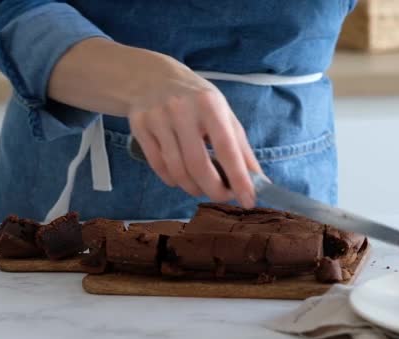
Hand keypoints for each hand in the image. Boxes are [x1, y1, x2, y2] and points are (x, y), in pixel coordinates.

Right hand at [48, 38, 260, 206]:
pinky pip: (159, 167)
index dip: (239, 179)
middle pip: (198, 166)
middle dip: (215, 190)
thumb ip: (241, 148)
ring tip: (202, 188)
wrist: (152, 77)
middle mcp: (182, 110)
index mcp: (210, 105)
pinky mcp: (139, 127)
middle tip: (224, 197)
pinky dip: (173, 180)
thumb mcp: (224, 114)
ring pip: (177, 171)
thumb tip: (259, 181)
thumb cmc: (197, 100)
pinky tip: (181, 178)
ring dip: (193, 188)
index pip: (227, 150)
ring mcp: (157, 118)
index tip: (249, 200)